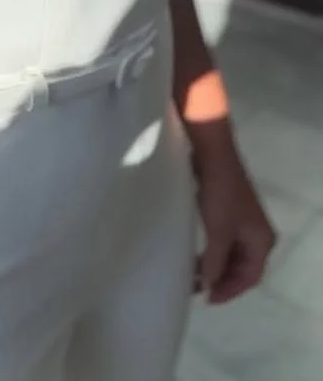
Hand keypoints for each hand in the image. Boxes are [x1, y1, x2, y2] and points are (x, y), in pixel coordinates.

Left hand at [193, 138, 275, 304]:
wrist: (212, 155)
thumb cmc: (219, 194)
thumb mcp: (218, 232)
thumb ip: (215, 262)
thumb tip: (208, 285)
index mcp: (262, 241)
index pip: (250, 277)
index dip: (229, 291)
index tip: (207, 299)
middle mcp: (257, 234)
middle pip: (242, 268)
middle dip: (221, 280)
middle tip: (197, 291)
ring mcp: (244, 223)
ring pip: (231, 255)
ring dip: (214, 266)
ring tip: (192, 277)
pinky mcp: (230, 213)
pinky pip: (224, 242)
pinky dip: (212, 252)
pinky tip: (195, 257)